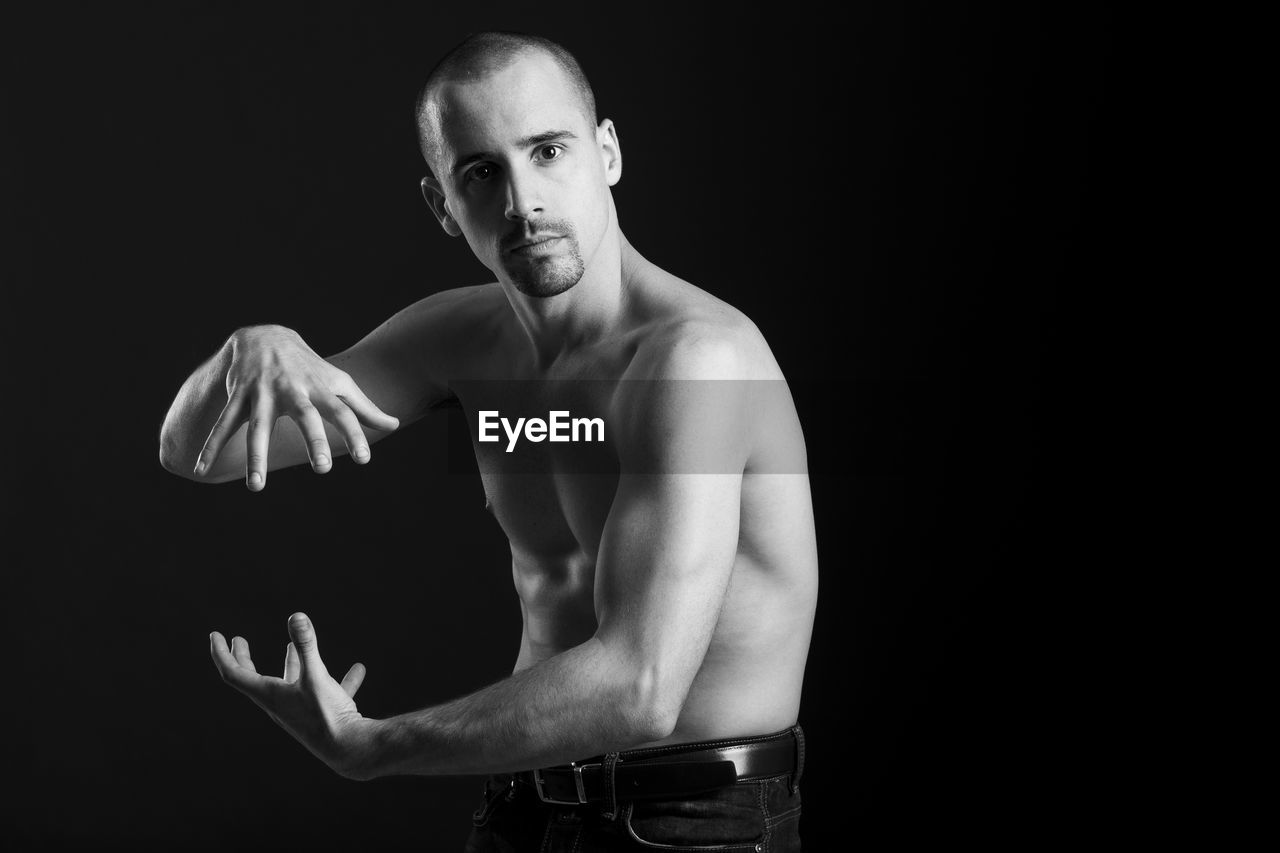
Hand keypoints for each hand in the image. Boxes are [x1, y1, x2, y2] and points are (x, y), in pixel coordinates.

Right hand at [195, 325, 399, 490]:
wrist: (265, 336)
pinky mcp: (238, 396)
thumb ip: (364, 408)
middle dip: (315, 440)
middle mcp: (292, 390)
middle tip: (324, 469)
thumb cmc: (309, 367)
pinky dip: (211, 445)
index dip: (355, 434)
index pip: (343, 413)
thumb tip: (395, 425)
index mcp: (320, 389)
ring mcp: (262, 393)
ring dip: (256, 457)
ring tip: (257, 488)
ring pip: (258, 427)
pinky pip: (223, 424)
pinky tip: (200, 468)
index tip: (364, 459)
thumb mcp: (338, 383)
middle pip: (306, 417)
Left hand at [210, 612, 374, 779]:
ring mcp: (298, 711)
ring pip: (288, 684)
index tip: (216, 635)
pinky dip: (336, 680)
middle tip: (238, 640)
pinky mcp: (320, 715)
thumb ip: (307, 645)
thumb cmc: (327, 717)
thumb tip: (296, 616)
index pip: (233, 673)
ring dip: (287, 664)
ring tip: (288, 648)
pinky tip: (357, 670)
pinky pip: (325, 693)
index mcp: (269, 695)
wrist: (350, 750)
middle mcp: (279, 704)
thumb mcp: (316, 677)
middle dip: (243, 658)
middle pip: (252, 679)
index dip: (222, 653)